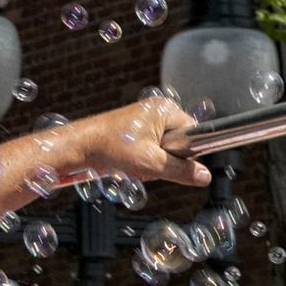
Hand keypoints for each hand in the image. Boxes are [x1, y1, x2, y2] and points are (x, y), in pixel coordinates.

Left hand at [74, 94, 210, 189]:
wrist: (81, 147)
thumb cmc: (110, 147)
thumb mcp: (151, 164)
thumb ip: (181, 170)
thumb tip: (204, 176)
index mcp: (166, 110)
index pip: (193, 134)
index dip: (184, 154)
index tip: (168, 163)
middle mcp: (159, 109)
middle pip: (178, 142)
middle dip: (165, 160)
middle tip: (145, 163)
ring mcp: (146, 117)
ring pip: (163, 148)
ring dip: (152, 162)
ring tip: (134, 161)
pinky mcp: (136, 127)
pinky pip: (151, 147)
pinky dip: (143, 158)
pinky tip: (129, 160)